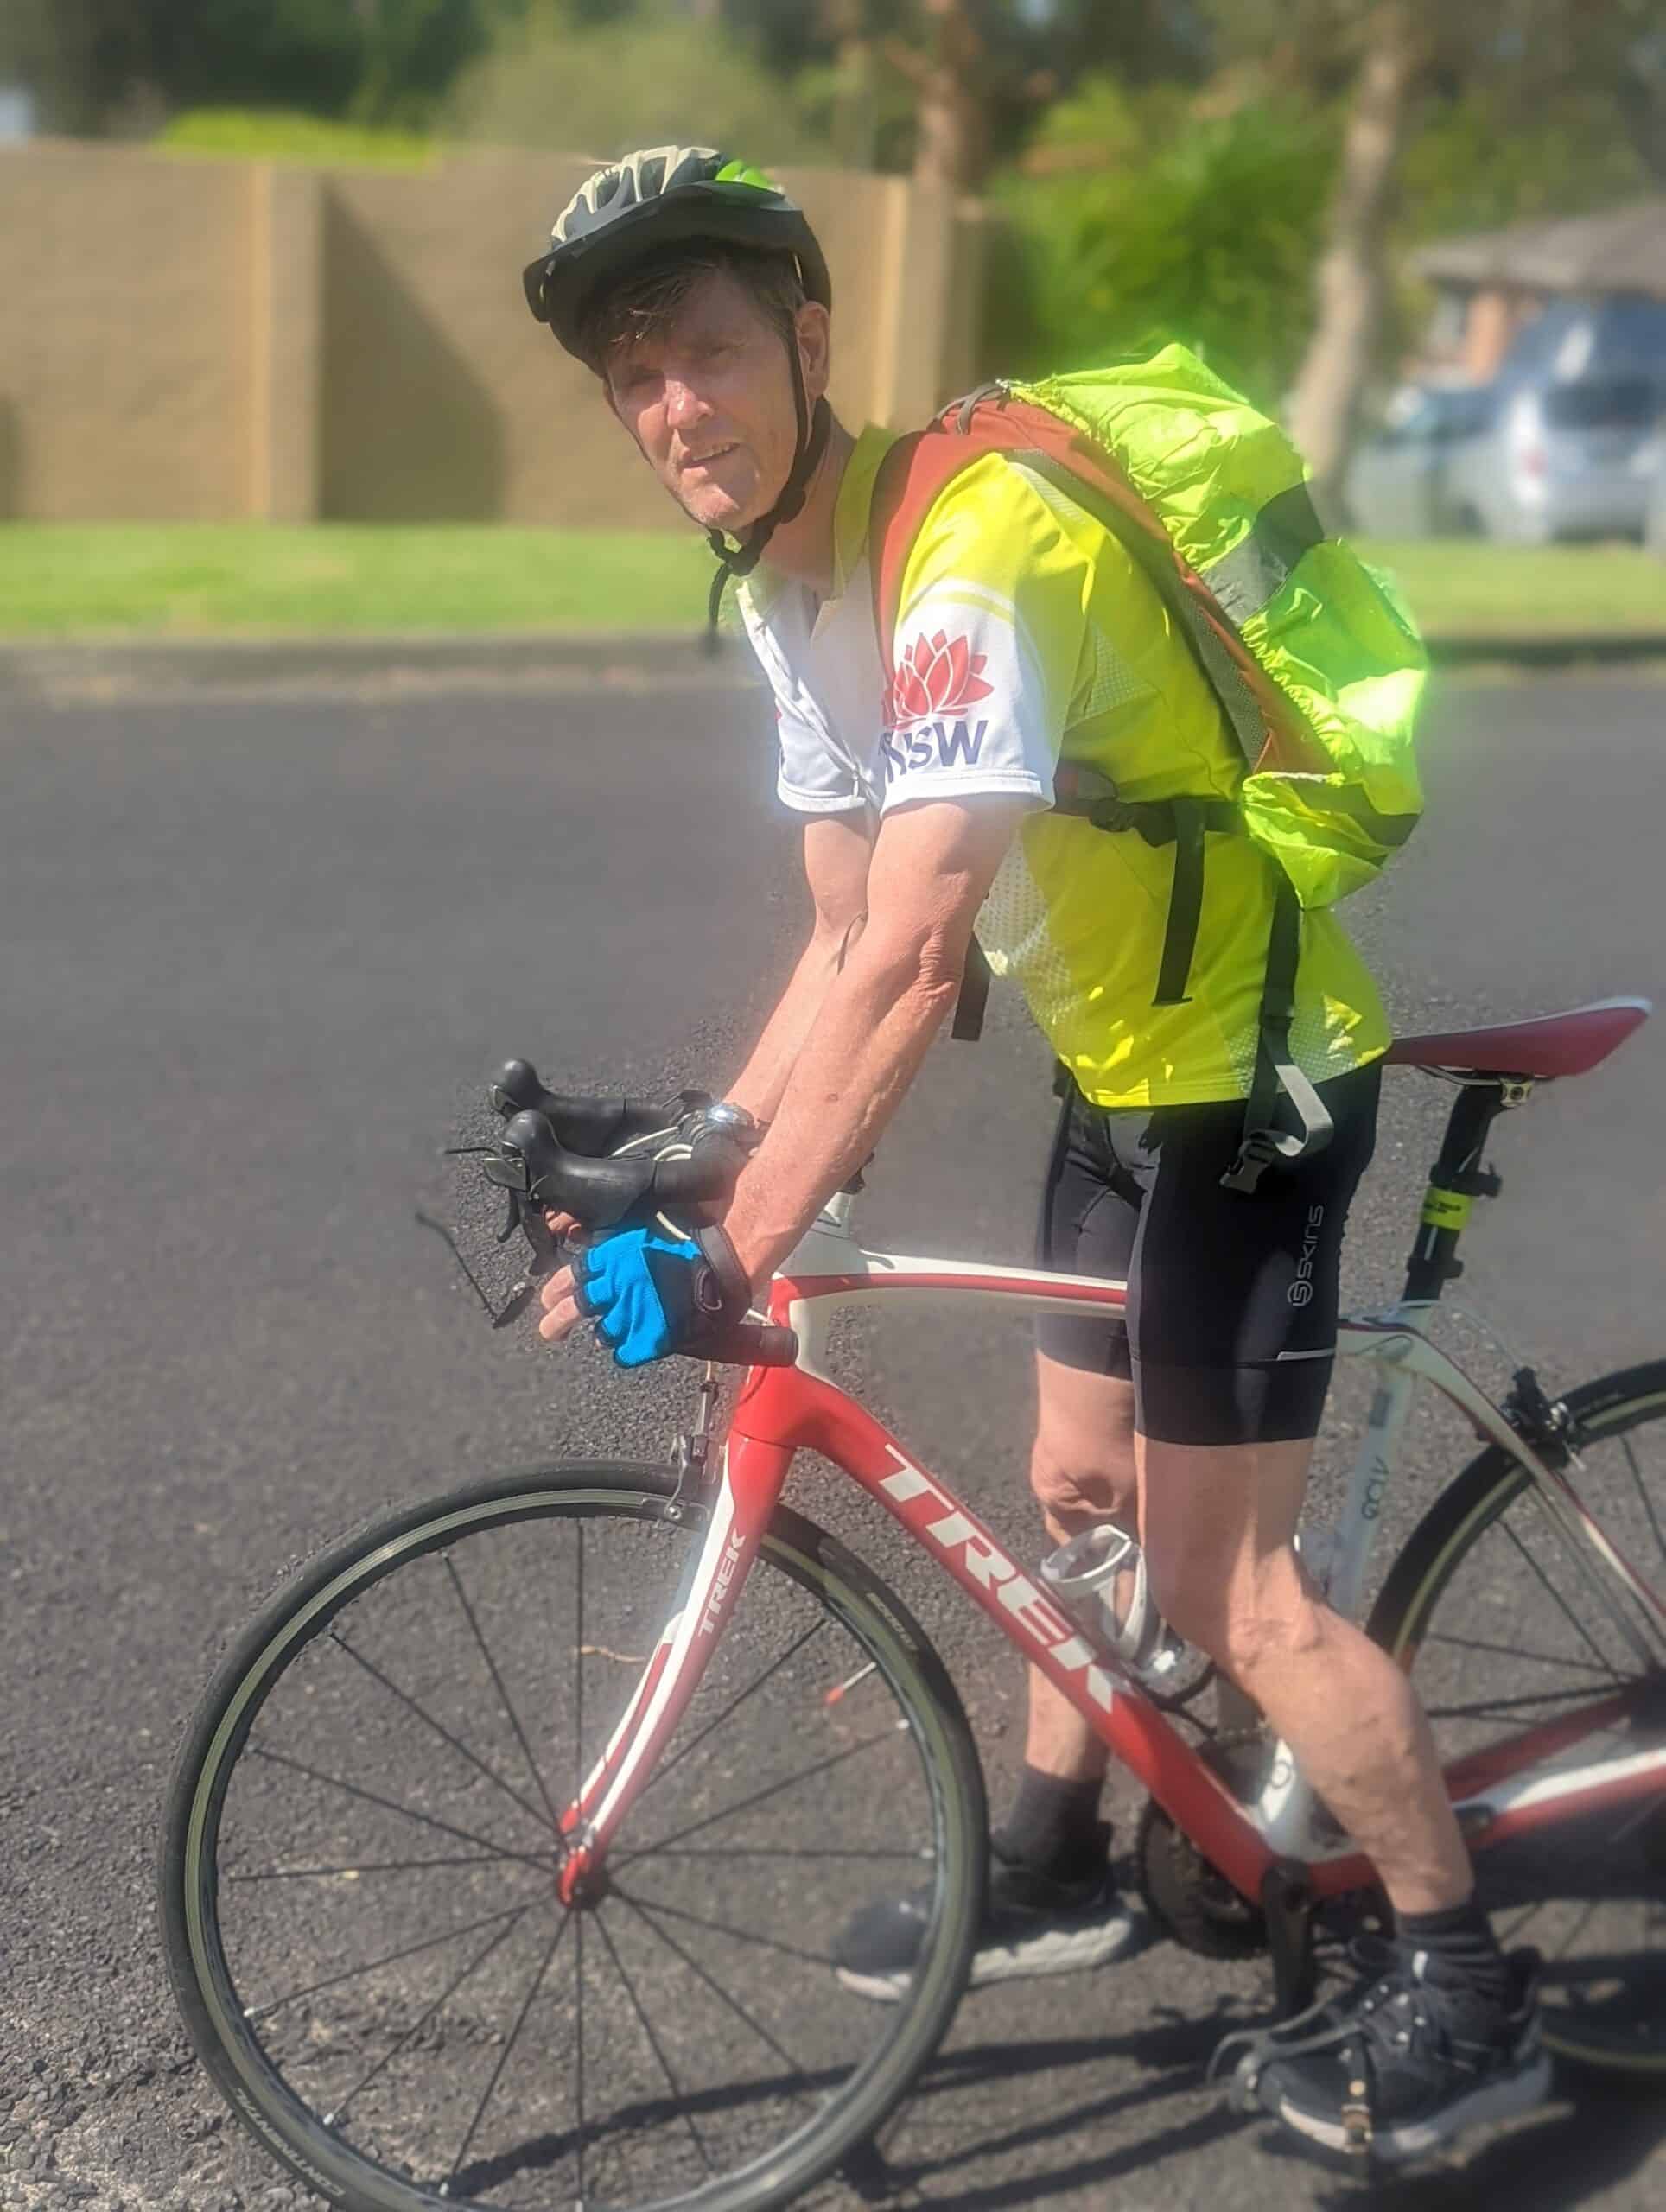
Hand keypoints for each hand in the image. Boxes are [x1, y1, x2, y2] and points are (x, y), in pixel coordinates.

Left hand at [539, 1224, 748, 1366]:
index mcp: (612, 1257)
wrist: (719, 1266)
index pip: (571, 1276)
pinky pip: (626, 1353)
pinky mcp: (649, 1338)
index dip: (556, 1290)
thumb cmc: (684, 1242)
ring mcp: (632, 1314)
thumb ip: (610, 1239)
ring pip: (602, 1332)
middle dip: (557, 1322)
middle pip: (576, 1309)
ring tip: (603, 1333)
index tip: (550, 1299)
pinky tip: (629, 1346)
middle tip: (549, 1331)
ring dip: (602, 1333)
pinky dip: (625, 1351)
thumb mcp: (638, 1228)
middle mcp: (616, 1287)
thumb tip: (575, 1236)